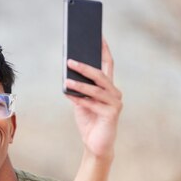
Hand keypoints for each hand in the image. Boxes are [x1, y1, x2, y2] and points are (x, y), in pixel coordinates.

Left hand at [65, 38, 121, 158]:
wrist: (96, 145)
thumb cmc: (89, 122)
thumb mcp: (80, 103)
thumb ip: (76, 91)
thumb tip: (66, 78)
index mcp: (108, 87)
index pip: (107, 65)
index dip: (103, 50)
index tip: (98, 36)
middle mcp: (114, 93)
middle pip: (100, 75)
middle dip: (84, 67)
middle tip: (70, 60)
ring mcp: (115, 103)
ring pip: (96, 89)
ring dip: (80, 84)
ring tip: (66, 79)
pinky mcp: (112, 114)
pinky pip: (94, 104)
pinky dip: (82, 100)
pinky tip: (71, 95)